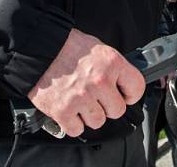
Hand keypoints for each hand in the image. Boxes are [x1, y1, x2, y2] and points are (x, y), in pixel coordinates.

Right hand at [27, 29, 144, 137]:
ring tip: (81, 101)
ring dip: (90, 115)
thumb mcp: (99, 49)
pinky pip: (77, 129)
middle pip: (117, 111)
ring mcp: (82, 97)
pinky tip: (70, 110)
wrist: (39, 49)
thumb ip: (113, 67)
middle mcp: (100, 82)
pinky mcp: (63, 111)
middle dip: (108, 106)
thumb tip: (123, 83)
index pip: (137, 88)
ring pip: (98, 122)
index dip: (131, 94)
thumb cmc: (68, 46)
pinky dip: (72, 123)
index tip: (125, 96)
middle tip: (97, 98)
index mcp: (112, 63)